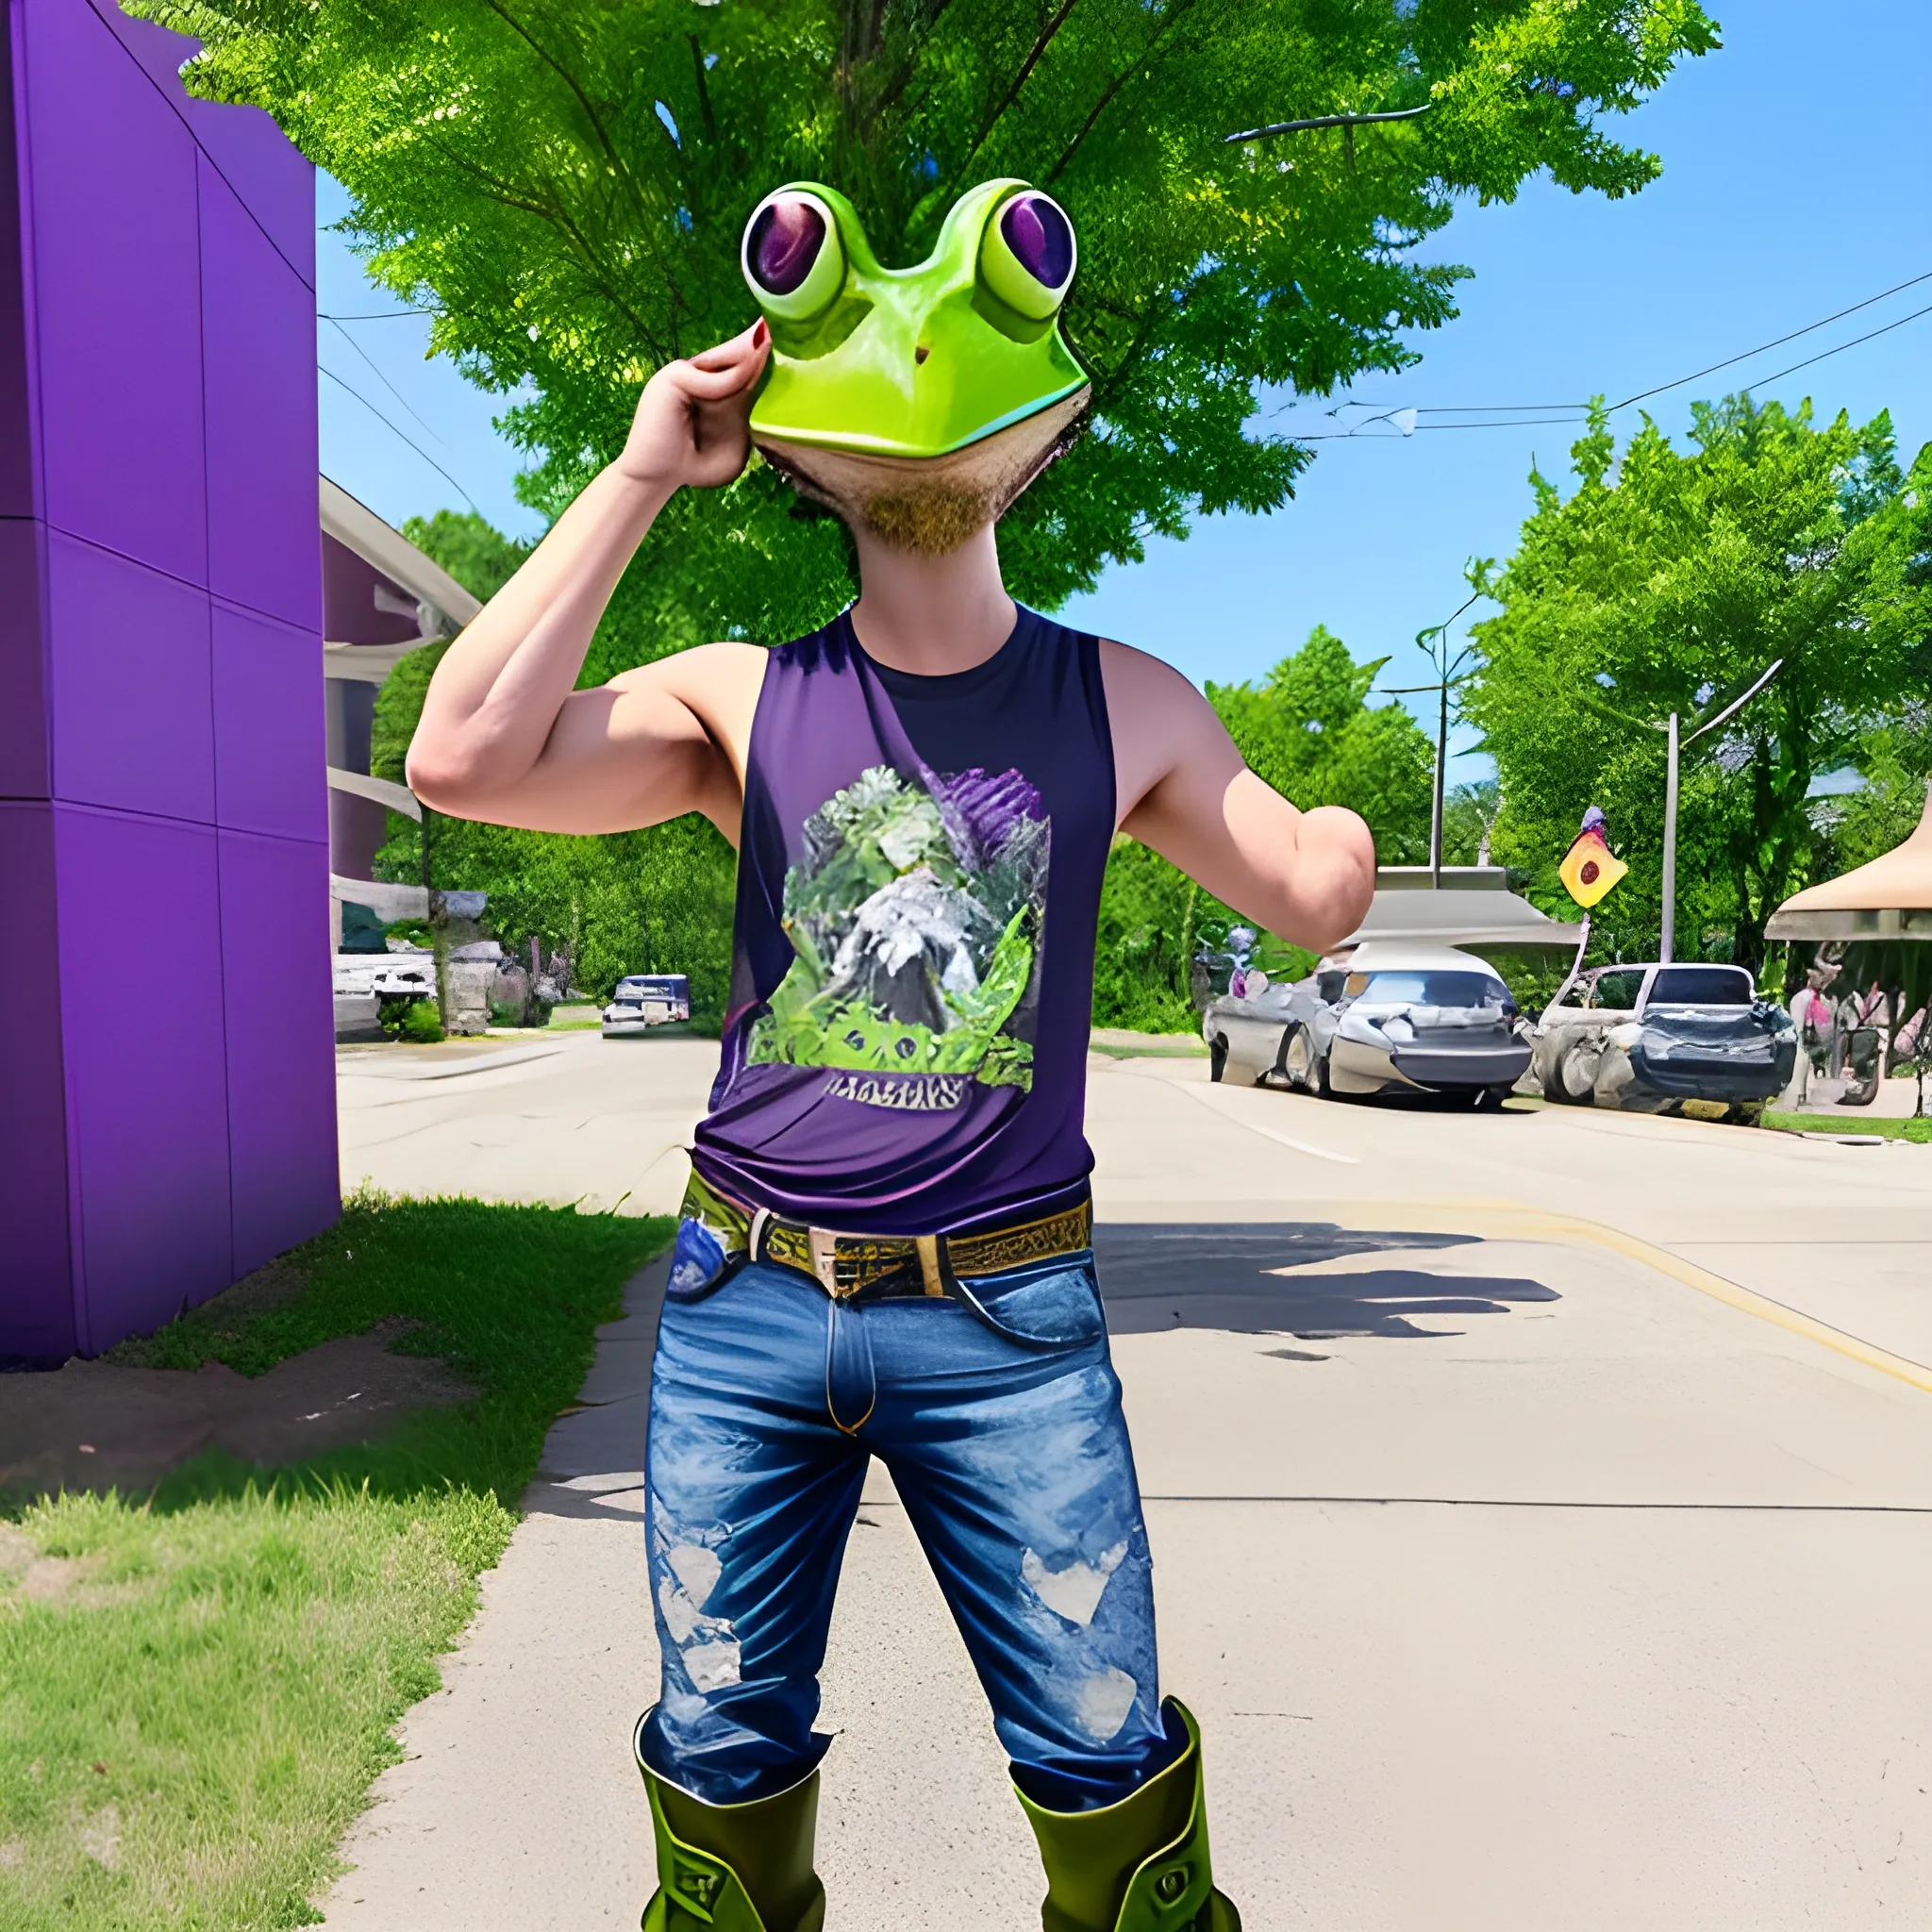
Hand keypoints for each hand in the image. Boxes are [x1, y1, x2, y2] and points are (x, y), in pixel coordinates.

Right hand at [616, 320, 769, 493]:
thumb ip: (748, 414)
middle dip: (761, 341)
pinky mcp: (672, 378)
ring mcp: (683, 373)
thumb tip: (761, 384)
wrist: (658, 480)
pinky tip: (755, 363)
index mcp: (710, 387)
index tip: (788, 333)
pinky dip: (733, 379)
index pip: (742, 366)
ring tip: (775, 334)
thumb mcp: (734, 441)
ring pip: (727, 363)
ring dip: (753, 351)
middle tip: (785, 322)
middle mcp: (696, 374)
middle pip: (736, 357)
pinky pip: (712, 380)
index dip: (763, 353)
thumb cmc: (695, 465)